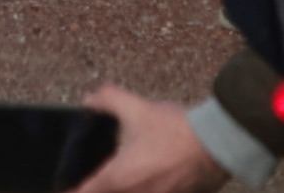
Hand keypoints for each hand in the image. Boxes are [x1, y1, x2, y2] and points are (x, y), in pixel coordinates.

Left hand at [74, 90, 222, 192]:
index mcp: (117, 179)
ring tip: (125, 179)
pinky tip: (149, 180)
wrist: (217, 145)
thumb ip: (107, 99)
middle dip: (98, 189)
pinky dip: (145, 190)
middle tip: (94, 182)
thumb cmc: (174, 130)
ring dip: (125, 189)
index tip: (66, 187)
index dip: (72, 190)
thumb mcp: (136, 108)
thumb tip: (90, 100)